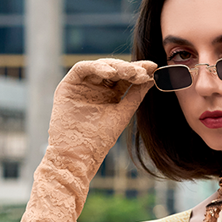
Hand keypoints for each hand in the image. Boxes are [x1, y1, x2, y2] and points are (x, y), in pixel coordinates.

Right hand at [47, 58, 156, 180]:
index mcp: (110, 94)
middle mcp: (96, 87)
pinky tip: (111, 73)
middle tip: (142, 72)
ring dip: (117, 67)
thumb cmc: (101, 140)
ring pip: (100, 66)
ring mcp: (82, 85)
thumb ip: (135, 95)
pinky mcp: (68, 85)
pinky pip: (82, 68)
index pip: (126, 77)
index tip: (153, 68)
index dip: (138, 71)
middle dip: (129, 68)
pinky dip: (97, 67)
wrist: (79, 154)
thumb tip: (151, 78)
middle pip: (114, 69)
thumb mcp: (123, 114)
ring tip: (130, 72)